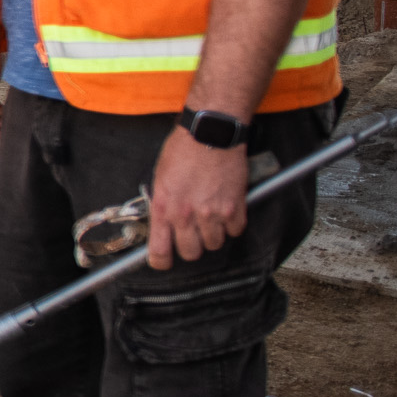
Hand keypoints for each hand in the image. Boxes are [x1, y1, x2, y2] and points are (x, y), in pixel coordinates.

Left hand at [147, 126, 249, 267]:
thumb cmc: (182, 152)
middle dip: (190, 247)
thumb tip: (162, 225)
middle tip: (191, 235)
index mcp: (164, 208)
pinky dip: (232, 225)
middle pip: (191, 253)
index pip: (160, 251)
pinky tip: (226, 210)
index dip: (161, 262)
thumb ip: (162, 205)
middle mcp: (187, 215)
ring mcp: (213, 213)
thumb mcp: (160, 180)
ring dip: (212, 235)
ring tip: (209, 217)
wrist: (210, 134)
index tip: (162, 262)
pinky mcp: (235, 208)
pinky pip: (235, 230)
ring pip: (215, 244)